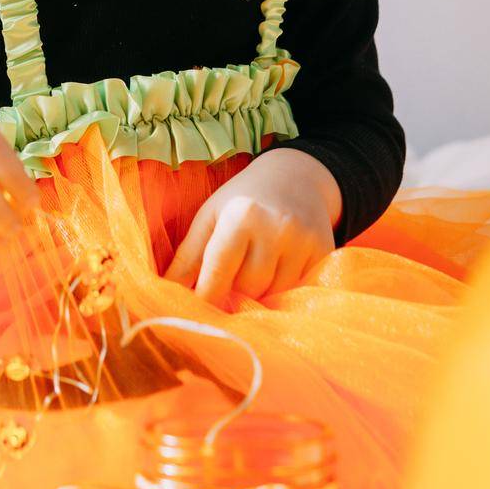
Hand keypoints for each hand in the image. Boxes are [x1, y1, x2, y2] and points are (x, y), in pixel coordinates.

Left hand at [162, 149, 339, 306]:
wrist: (297, 176)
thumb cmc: (244, 197)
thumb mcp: (211, 216)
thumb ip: (189, 255)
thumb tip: (165, 291)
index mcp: (241, 215)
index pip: (219, 271)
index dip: (206, 296)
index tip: (197, 312)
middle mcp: (275, 227)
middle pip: (248, 287)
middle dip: (236, 288)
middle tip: (234, 273)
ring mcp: (303, 241)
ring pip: (274, 293)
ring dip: (261, 290)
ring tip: (258, 265)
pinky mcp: (324, 251)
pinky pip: (299, 288)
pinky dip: (286, 287)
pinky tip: (280, 266)